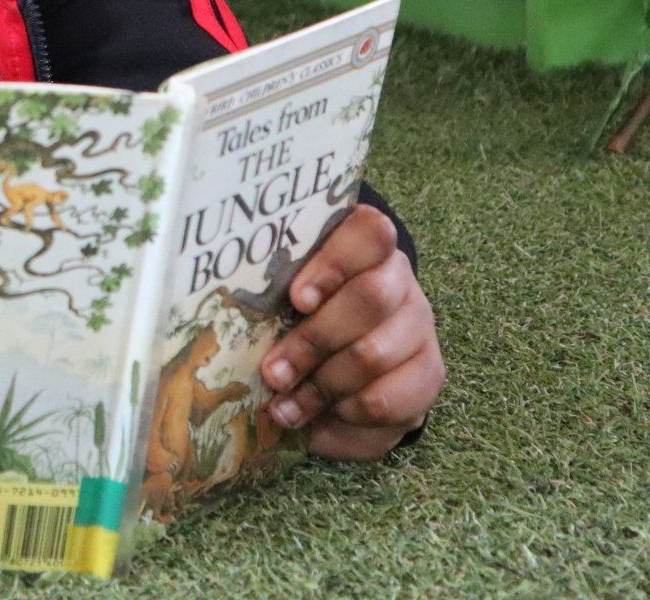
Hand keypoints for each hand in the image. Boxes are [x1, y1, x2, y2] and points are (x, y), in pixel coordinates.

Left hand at [257, 204, 444, 460]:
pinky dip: (347, 414)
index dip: (334, 264)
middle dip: (314, 340)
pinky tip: (321, 418)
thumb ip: (270, 288)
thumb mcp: (283, 294)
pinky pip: (389, 400)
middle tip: (273, 372)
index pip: (368, 232)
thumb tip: (220, 307)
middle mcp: (398, 280)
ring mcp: (418, 326)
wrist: (352, 358)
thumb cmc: (301, 316)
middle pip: (370, 298)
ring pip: (376, 353)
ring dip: (322, 386)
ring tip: (285, 405)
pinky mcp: (429, 374)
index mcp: (364, 246)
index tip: (297, 299)